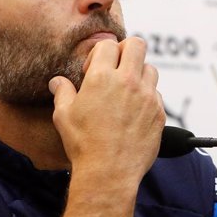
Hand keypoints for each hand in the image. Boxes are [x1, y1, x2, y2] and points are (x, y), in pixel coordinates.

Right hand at [48, 36, 164, 183]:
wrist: (109, 172)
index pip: (109, 44)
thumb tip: (57, 82)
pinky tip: (134, 112)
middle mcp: (128, 82)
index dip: (100, 53)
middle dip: (126, 51)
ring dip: (139, 74)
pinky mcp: (159, 113)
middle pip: (137, 45)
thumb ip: (62, 92)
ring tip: (126, 91)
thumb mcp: (63, 115)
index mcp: (102, 77)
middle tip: (117, 66)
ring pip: (150, 69)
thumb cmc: (84, 144)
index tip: (94, 69)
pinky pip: (157, 94)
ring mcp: (147, 97)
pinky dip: (147, 97)